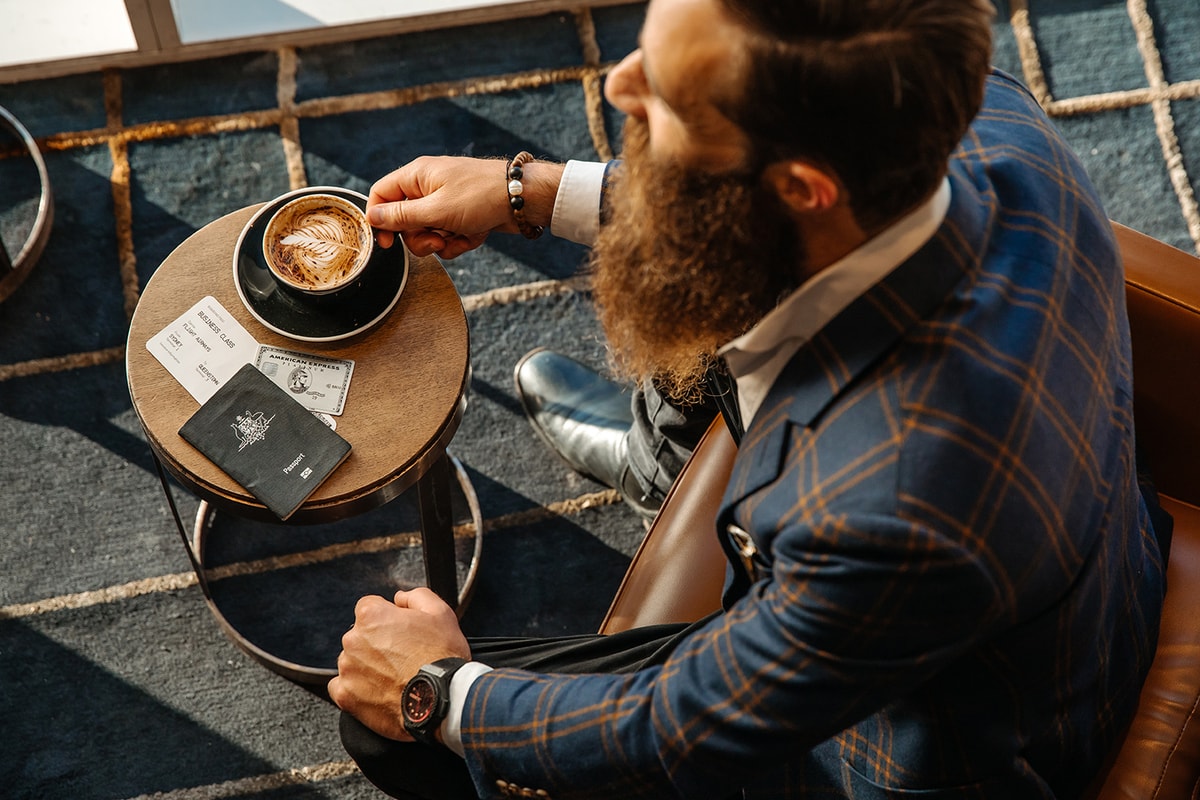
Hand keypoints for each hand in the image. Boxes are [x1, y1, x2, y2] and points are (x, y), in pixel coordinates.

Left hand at [328, 588, 469, 740]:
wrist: (442, 699)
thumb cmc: (441, 658)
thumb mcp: (440, 613)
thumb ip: (415, 596)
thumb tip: (400, 598)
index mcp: (372, 616)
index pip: (369, 607)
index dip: (388, 618)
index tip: (400, 631)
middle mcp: (354, 640)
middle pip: (359, 635)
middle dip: (377, 642)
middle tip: (403, 655)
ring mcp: (348, 669)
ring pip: (352, 661)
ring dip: (368, 665)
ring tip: (396, 676)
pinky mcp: (346, 696)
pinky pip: (342, 687)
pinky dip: (358, 689)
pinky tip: (381, 690)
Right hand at [367, 156, 563, 257]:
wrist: (523, 199)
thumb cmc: (481, 196)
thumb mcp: (437, 210)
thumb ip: (402, 216)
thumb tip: (372, 217)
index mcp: (417, 176)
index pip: (381, 195)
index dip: (379, 220)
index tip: (387, 243)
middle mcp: (428, 187)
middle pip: (404, 221)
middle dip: (420, 237)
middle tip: (437, 240)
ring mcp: (446, 202)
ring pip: (427, 232)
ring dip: (442, 242)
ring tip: (461, 236)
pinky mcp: (461, 216)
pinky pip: (448, 236)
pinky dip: (459, 241)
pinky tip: (474, 237)